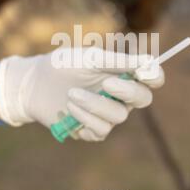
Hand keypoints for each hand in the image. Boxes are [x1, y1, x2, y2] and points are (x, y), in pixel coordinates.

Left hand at [0, 47, 163, 140]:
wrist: (34, 84)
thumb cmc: (63, 65)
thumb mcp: (90, 58)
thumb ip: (119, 62)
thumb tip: (149, 62)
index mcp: (124, 74)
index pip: (152, 78)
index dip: (155, 76)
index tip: (146, 71)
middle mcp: (121, 96)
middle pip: (143, 99)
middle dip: (127, 91)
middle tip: (107, 83)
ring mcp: (108, 115)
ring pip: (120, 116)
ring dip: (96, 104)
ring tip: (72, 94)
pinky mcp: (93, 131)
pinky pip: (101, 129)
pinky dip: (85, 117)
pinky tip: (70, 107)